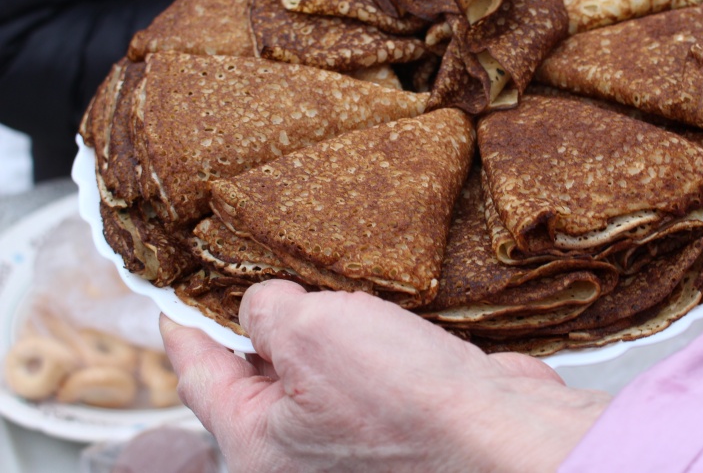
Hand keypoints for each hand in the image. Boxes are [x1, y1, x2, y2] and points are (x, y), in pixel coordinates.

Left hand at [161, 280, 609, 472]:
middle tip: (254, 278)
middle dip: (258, 327)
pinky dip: (364, 343)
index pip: (200, 379)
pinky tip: (376, 315)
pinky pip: (362, 376)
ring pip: (315, 374)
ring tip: (323, 289)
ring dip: (321, 331)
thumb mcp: (311, 334)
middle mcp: (300, 457)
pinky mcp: (397, 424)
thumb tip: (268, 303)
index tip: (170, 309)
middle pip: (258, 378)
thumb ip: (269, 310)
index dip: (183, 335)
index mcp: (258, 449)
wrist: (502, 436)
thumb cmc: (407, 403)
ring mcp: (351, 443)